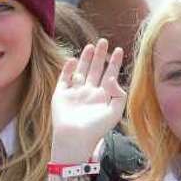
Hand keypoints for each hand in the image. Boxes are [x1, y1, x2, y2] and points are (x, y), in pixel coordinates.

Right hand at [50, 39, 125, 163]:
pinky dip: (67, 69)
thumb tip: (114, 78)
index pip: (110, 75)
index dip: (114, 63)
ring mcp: (75, 93)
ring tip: (91, 46)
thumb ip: (119, 94)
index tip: (119, 50)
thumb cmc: (96, 129)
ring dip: (86, 59)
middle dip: (100, 56)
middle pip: (96, 70)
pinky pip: (64, 79)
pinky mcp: (61, 95)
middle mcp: (89, 93)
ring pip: (81, 71)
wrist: (75, 138)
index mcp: (102, 97)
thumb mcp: (114, 112)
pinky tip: (73, 60)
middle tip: (104, 41)